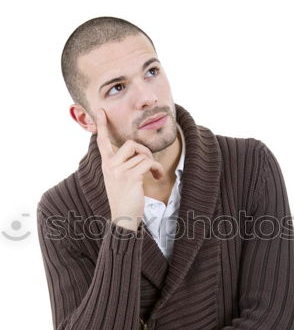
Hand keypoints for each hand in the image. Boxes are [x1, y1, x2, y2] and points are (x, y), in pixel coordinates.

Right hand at [96, 108, 163, 230]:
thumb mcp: (118, 179)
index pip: (101, 141)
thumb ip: (122, 165)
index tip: (101, 111)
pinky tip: (157, 176)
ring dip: (153, 163)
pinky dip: (156, 168)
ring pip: (142, 154)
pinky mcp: (130, 177)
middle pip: (131, 144)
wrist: (123, 218)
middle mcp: (110, 166)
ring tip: (154, 172)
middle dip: (144, 150)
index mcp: (106, 165)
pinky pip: (147, 162)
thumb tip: (137, 153)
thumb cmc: (124, 199)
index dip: (102, 125)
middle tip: (149, 161)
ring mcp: (119, 171)